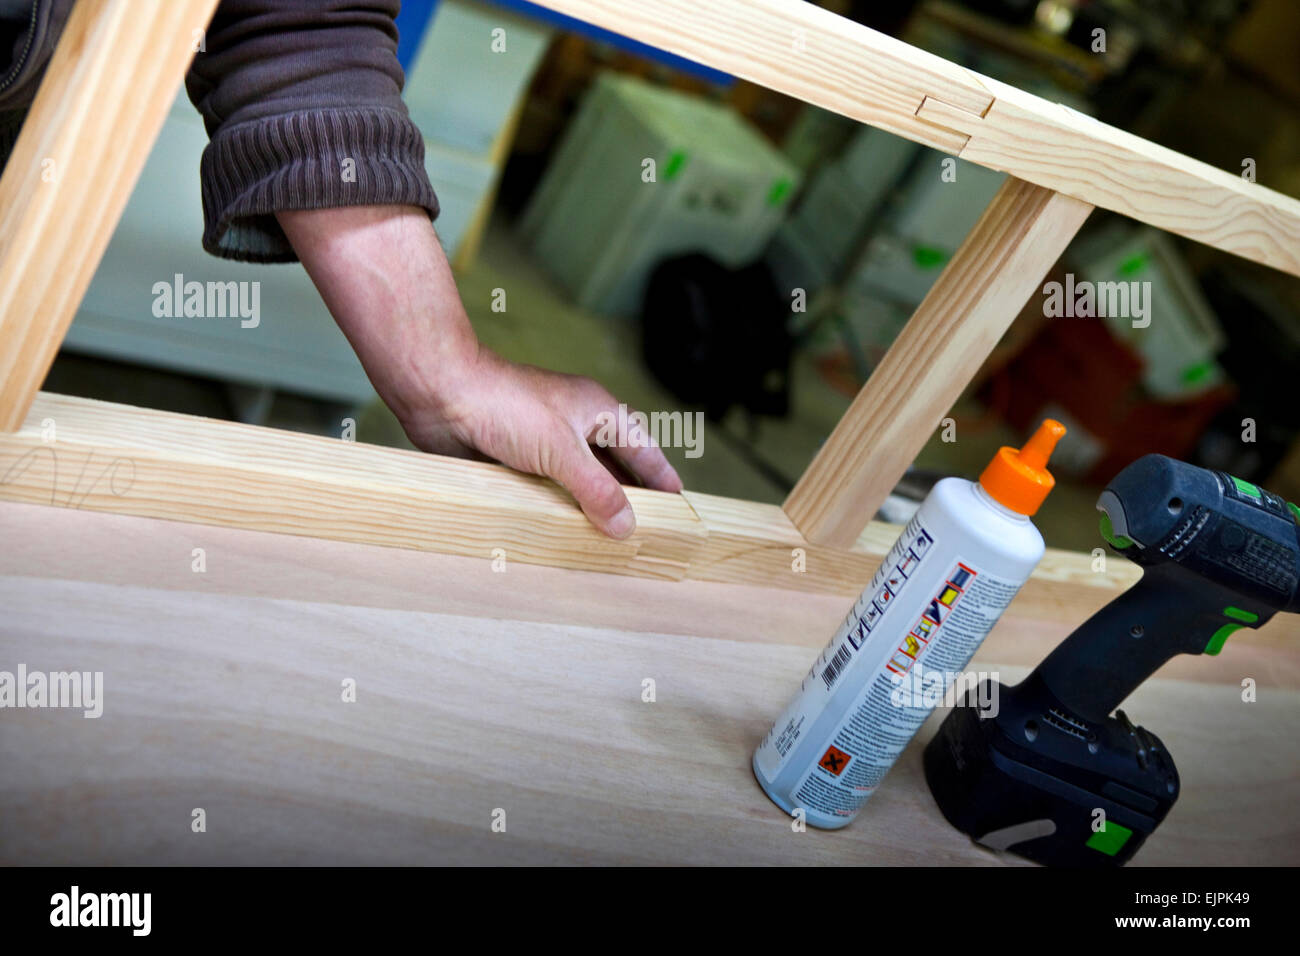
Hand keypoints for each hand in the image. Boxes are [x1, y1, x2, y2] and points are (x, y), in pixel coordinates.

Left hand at [398, 345, 681, 537]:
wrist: (441, 394)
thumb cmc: (505, 406)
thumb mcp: (561, 451)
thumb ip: (597, 490)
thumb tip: (627, 526)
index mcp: (597, 411)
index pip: (643, 447)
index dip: (660, 475)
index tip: (678, 503)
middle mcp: (574, 426)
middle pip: (614, 466)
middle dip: (629, 496)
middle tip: (646, 530)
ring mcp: (545, 442)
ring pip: (579, 480)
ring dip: (591, 506)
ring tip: (608, 541)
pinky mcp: (517, 458)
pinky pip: (547, 489)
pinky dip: (558, 508)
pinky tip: (562, 532)